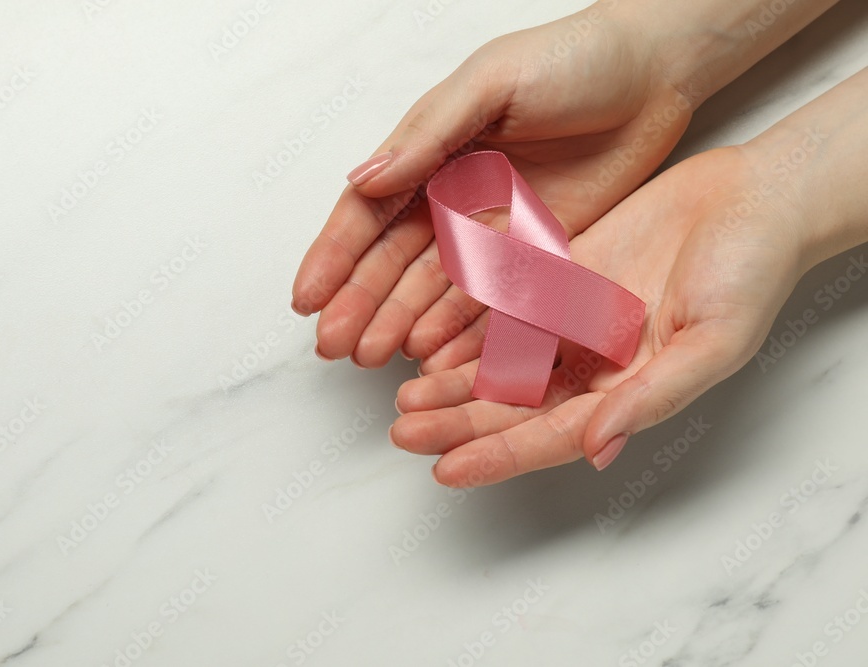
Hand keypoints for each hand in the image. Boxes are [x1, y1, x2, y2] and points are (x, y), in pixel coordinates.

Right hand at [292, 6, 697, 368]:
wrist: (655, 72)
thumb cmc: (573, 58)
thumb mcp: (490, 83)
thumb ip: (429, 135)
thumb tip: (364, 178)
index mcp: (430, 151)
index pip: (369, 212)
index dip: (334, 257)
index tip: (306, 299)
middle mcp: (452, 195)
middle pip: (392, 260)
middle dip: (359, 303)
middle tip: (334, 346)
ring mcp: (493, 228)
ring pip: (434, 287)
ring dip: (400, 322)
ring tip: (372, 358)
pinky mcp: (537, 251)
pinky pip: (491, 296)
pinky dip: (460, 326)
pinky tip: (432, 352)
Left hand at [390, 146, 805, 485]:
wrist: (754, 198)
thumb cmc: (751, 271)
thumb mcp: (713, 342)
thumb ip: (653, 395)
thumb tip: (597, 447)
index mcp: (628, 391)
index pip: (551, 435)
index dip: (498, 455)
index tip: (446, 469)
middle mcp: (594, 362)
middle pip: (513, 403)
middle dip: (458, 421)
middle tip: (403, 430)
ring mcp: (574, 319)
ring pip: (500, 359)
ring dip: (453, 378)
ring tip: (404, 393)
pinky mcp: (561, 274)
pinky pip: (505, 303)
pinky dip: (468, 320)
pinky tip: (429, 332)